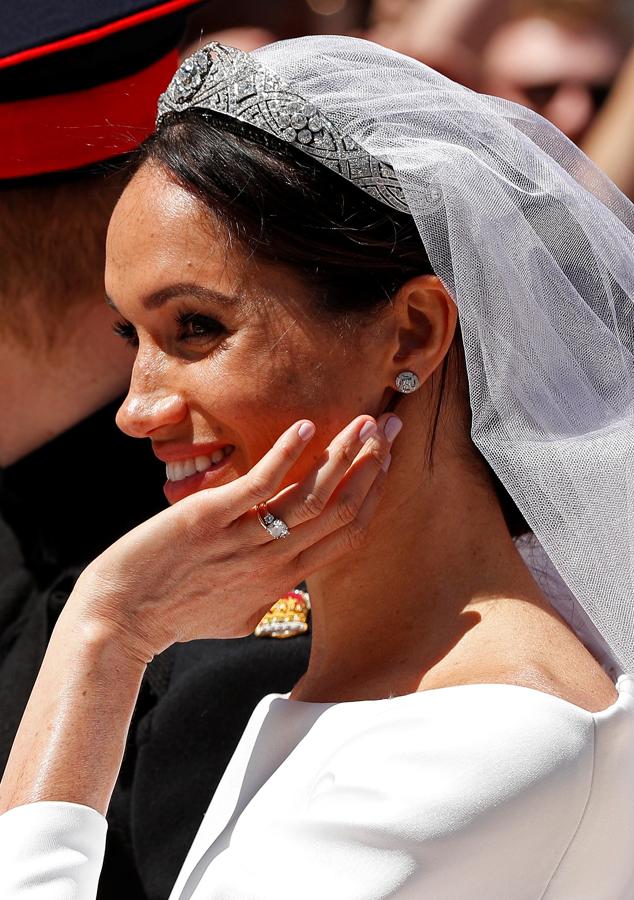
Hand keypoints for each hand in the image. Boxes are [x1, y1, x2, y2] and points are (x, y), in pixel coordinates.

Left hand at [70, 413, 400, 662]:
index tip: (385, 462)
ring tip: (365, 422)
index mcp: (282, 579)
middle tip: (392, 429)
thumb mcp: (236, 614)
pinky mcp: (209, 520)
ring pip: (311, 497)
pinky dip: (286, 454)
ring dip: (343, 456)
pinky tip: (304, 426)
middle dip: (372, 466)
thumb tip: (287, 581)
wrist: (120, 622)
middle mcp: (273, 562)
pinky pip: (259, 485)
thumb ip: (267, 593)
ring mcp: (243, 541)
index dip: (372, 495)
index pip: (346, 535)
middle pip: (340, 510)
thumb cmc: (175, 615)